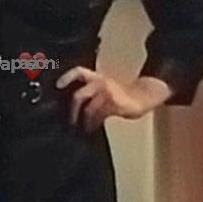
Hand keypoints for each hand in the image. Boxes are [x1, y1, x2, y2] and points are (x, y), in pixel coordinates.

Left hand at [56, 66, 171, 132]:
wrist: (144, 95)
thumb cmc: (122, 94)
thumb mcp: (105, 86)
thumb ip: (91, 90)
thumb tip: (72, 104)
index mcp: (96, 77)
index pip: (78, 72)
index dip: (66, 77)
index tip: (57, 86)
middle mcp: (100, 83)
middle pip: (78, 95)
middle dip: (71, 111)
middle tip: (69, 122)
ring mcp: (108, 93)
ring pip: (88, 109)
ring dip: (82, 122)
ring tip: (82, 128)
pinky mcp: (115, 104)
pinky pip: (98, 116)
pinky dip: (93, 125)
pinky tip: (92, 129)